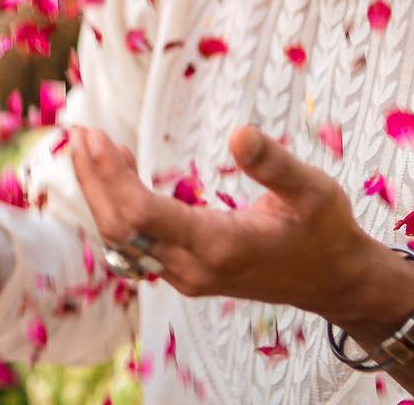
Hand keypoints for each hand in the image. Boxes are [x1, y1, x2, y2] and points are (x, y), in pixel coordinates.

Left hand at [70, 123, 378, 314]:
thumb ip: (275, 164)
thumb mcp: (313, 189)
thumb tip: (239, 133)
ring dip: (99, 193)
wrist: (336, 282)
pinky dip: (117, 207)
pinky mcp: (188, 272)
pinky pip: (137, 244)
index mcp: (219, 246)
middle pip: (121, 229)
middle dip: (93, 179)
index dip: (110, 175)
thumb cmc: (326, 230)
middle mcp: (194, 268)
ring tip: (86, 145)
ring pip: (124, 241)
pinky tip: (117, 171)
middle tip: (76, 131)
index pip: (142, 216)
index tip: (93, 135)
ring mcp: (188, 275)